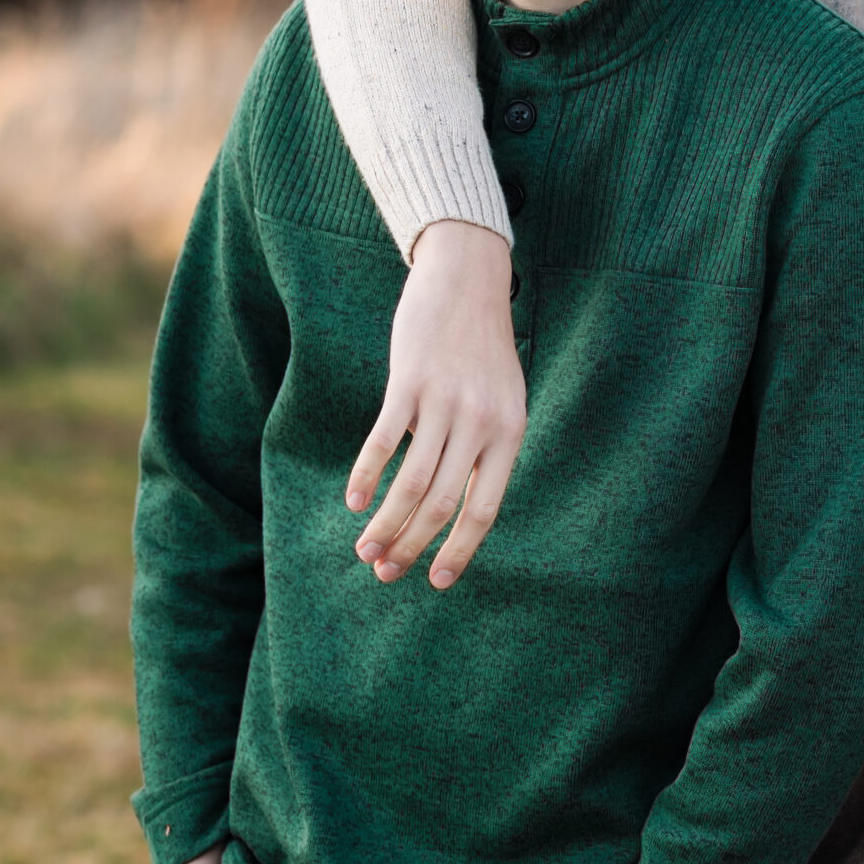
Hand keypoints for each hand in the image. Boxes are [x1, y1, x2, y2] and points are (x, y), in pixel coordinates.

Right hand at [347, 220, 527, 588]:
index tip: (436, 581)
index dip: (461, 550)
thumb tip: (454, 506)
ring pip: (411, 482)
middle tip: (385, 574)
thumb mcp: (502, 400)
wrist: (468, 281)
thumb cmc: (482, 349)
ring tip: (365, 552)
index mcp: (509, 433)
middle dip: (412, 545)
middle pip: (443, 504)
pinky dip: (366, 477)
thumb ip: (485, 448)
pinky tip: (354, 503)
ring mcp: (444, 402)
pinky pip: (383, 442)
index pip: (485, 508)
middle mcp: (480, 422)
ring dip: (385, 524)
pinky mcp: (409, 382)